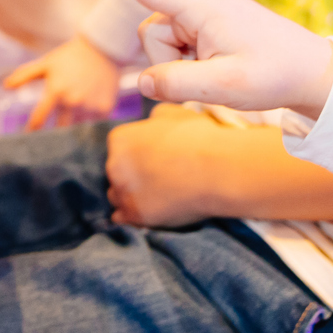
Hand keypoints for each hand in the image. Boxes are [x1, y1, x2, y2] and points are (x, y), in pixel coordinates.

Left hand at [5, 35, 120, 129]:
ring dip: (72, 131)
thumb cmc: (69, 57)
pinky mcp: (105, 109)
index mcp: (56, 90)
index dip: (32, 130)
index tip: (28, 137)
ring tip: (68, 137)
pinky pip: (93, 124)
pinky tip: (85, 122)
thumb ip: (24, 75)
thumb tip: (5, 86)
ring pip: (77, 128)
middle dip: (53, 137)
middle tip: (47, 144)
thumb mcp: (46, 64)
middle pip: (59, 129)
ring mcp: (90, 106)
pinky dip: (88, 124)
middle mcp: (73, 101)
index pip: (40, 118)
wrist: (103, 50)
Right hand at [76, 0, 332, 119]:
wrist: (313, 73)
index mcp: (201, 6)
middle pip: (151, 34)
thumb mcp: (224, 87)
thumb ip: (175, 84)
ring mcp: (203, 7)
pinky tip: (217, 67)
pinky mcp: (207, 18)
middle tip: (208, 81)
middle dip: (167, 63)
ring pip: (162, 41)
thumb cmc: (274, 75)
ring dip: (179, 65)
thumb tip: (143, 82)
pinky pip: (177, 42)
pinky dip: (188, 62)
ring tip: (217, 74)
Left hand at [106, 105, 227, 226]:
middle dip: (132, 177)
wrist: (218, 170)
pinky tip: (146, 213)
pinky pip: (123, 218)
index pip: (119, 151)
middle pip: (116, 173)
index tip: (153, 163)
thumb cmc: (200, 138)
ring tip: (155, 198)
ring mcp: (123, 190)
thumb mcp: (174, 114)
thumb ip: (155, 118)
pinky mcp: (135, 214)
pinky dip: (132, 217)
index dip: (137, 158)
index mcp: (120, 139)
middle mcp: (114, 164)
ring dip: (131, 197)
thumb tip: (152, 122)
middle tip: (157, 181)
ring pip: (117, 196)